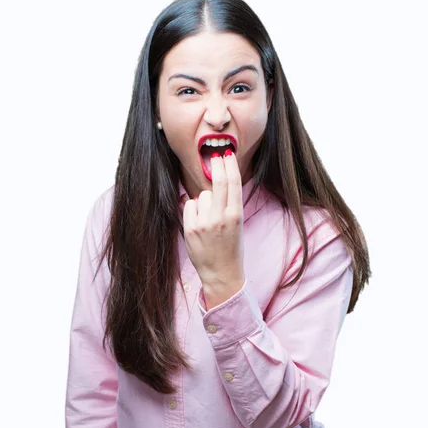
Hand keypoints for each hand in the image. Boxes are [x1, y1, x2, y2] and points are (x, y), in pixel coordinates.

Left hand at [183, 150, 244, 306]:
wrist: (221, 273)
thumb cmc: (231, 248)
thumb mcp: (237, 225)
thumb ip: (229, 204)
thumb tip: (220, 181)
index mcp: (236, 215)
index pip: (234, 184)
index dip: (230, 166)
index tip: (227, 154)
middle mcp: (221, 217)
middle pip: (218, 182)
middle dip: (217, 166)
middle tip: (214, 155)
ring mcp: (205, 223)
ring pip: (202, 195)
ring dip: (204, 201)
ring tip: (209, 220)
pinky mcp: (191, 229)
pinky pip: (190, 206)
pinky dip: (193, 210)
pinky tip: (199, 224)